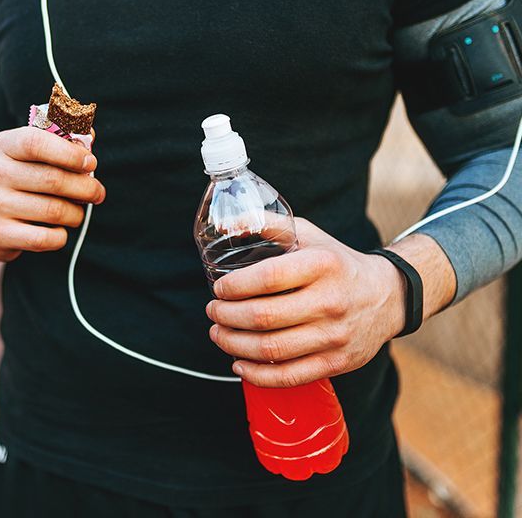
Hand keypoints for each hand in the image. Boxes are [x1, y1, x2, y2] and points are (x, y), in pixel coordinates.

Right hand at [0, 126, 104, 261]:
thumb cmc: (21, 179)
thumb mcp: (32, 155)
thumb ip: (62, 142)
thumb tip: (90, 136)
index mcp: (3, 145)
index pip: (36, 142)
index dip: (69, 153)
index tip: (91, 163)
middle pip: (52, 180)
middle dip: (85, 188)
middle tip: (97, 193)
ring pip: (53, 211)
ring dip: (75, 214)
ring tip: (77, 213)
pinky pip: (44, 238)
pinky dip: (60, 236)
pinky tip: (59, 230)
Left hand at [206, 218, 405, 387]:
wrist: (388, 297)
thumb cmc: (337, 263)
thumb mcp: (310, 235)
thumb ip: (270, 226)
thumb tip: (226, 225)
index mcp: (322, 265)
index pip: (268, 278)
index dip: (235, 286)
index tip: (219, 289)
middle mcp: (330, 301)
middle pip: (263, 317)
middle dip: (226, 316)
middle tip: (213, 312)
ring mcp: (334, 336)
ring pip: (271, 349)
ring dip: (234, 345)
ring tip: (218, 334)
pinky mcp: (336, 363)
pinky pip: (289, 376)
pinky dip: (257, 375)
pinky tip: (239, 364)